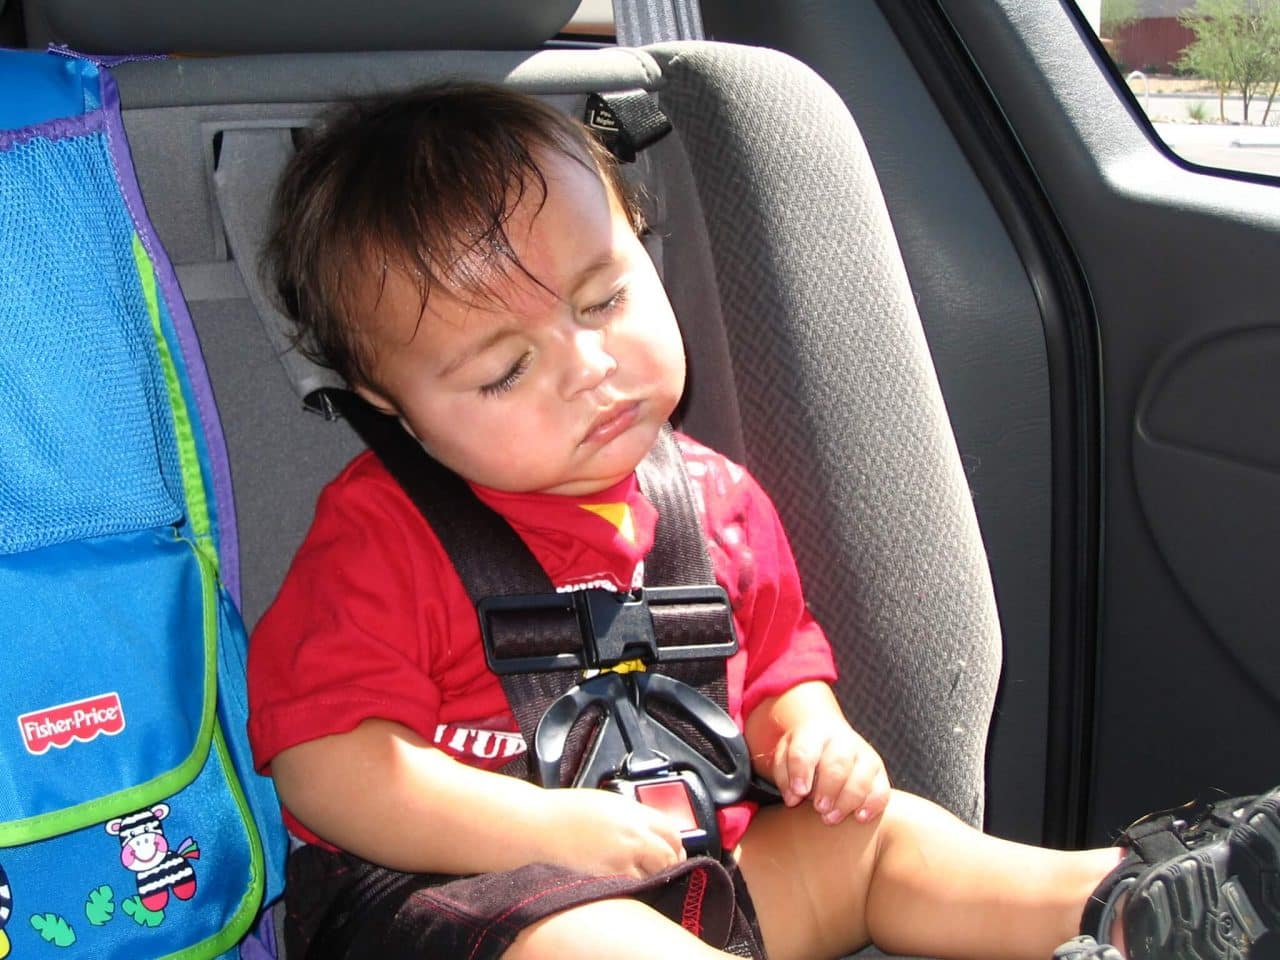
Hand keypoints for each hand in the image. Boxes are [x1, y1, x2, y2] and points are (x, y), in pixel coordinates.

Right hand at [533, 787, 687, 878]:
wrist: (529, 828)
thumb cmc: (558, 814)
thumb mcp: (603, 804)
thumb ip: (630, 817)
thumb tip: (649, 831)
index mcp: (631, 814)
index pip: (672, 832)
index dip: (674, 844)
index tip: (670, 850)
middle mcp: (631, 837)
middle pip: (669, 857)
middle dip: (667, 864)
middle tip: (657, 869)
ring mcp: (620, 863)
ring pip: (653, 878)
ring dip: (648, 879)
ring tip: (631, 877)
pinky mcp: (606, 883)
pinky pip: (630, 891)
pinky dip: (629, 890)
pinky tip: (616, 884)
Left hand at [770, 718, 889, 825]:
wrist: (829, 738)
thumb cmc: (803, 754)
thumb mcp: (784, 756)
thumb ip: (784, 774)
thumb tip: (793, 798)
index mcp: (813, 733)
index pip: (805, 750)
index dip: (801, 771)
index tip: (798, 792)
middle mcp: (842, 740)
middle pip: (838, 761)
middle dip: (829, 788)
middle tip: (819, 808)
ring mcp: (864, 754)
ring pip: (862, 776)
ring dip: (847, 800)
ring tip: (831, 818)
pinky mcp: (879, 772)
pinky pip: (882, 789)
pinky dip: (873, 804)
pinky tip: (859, 817)